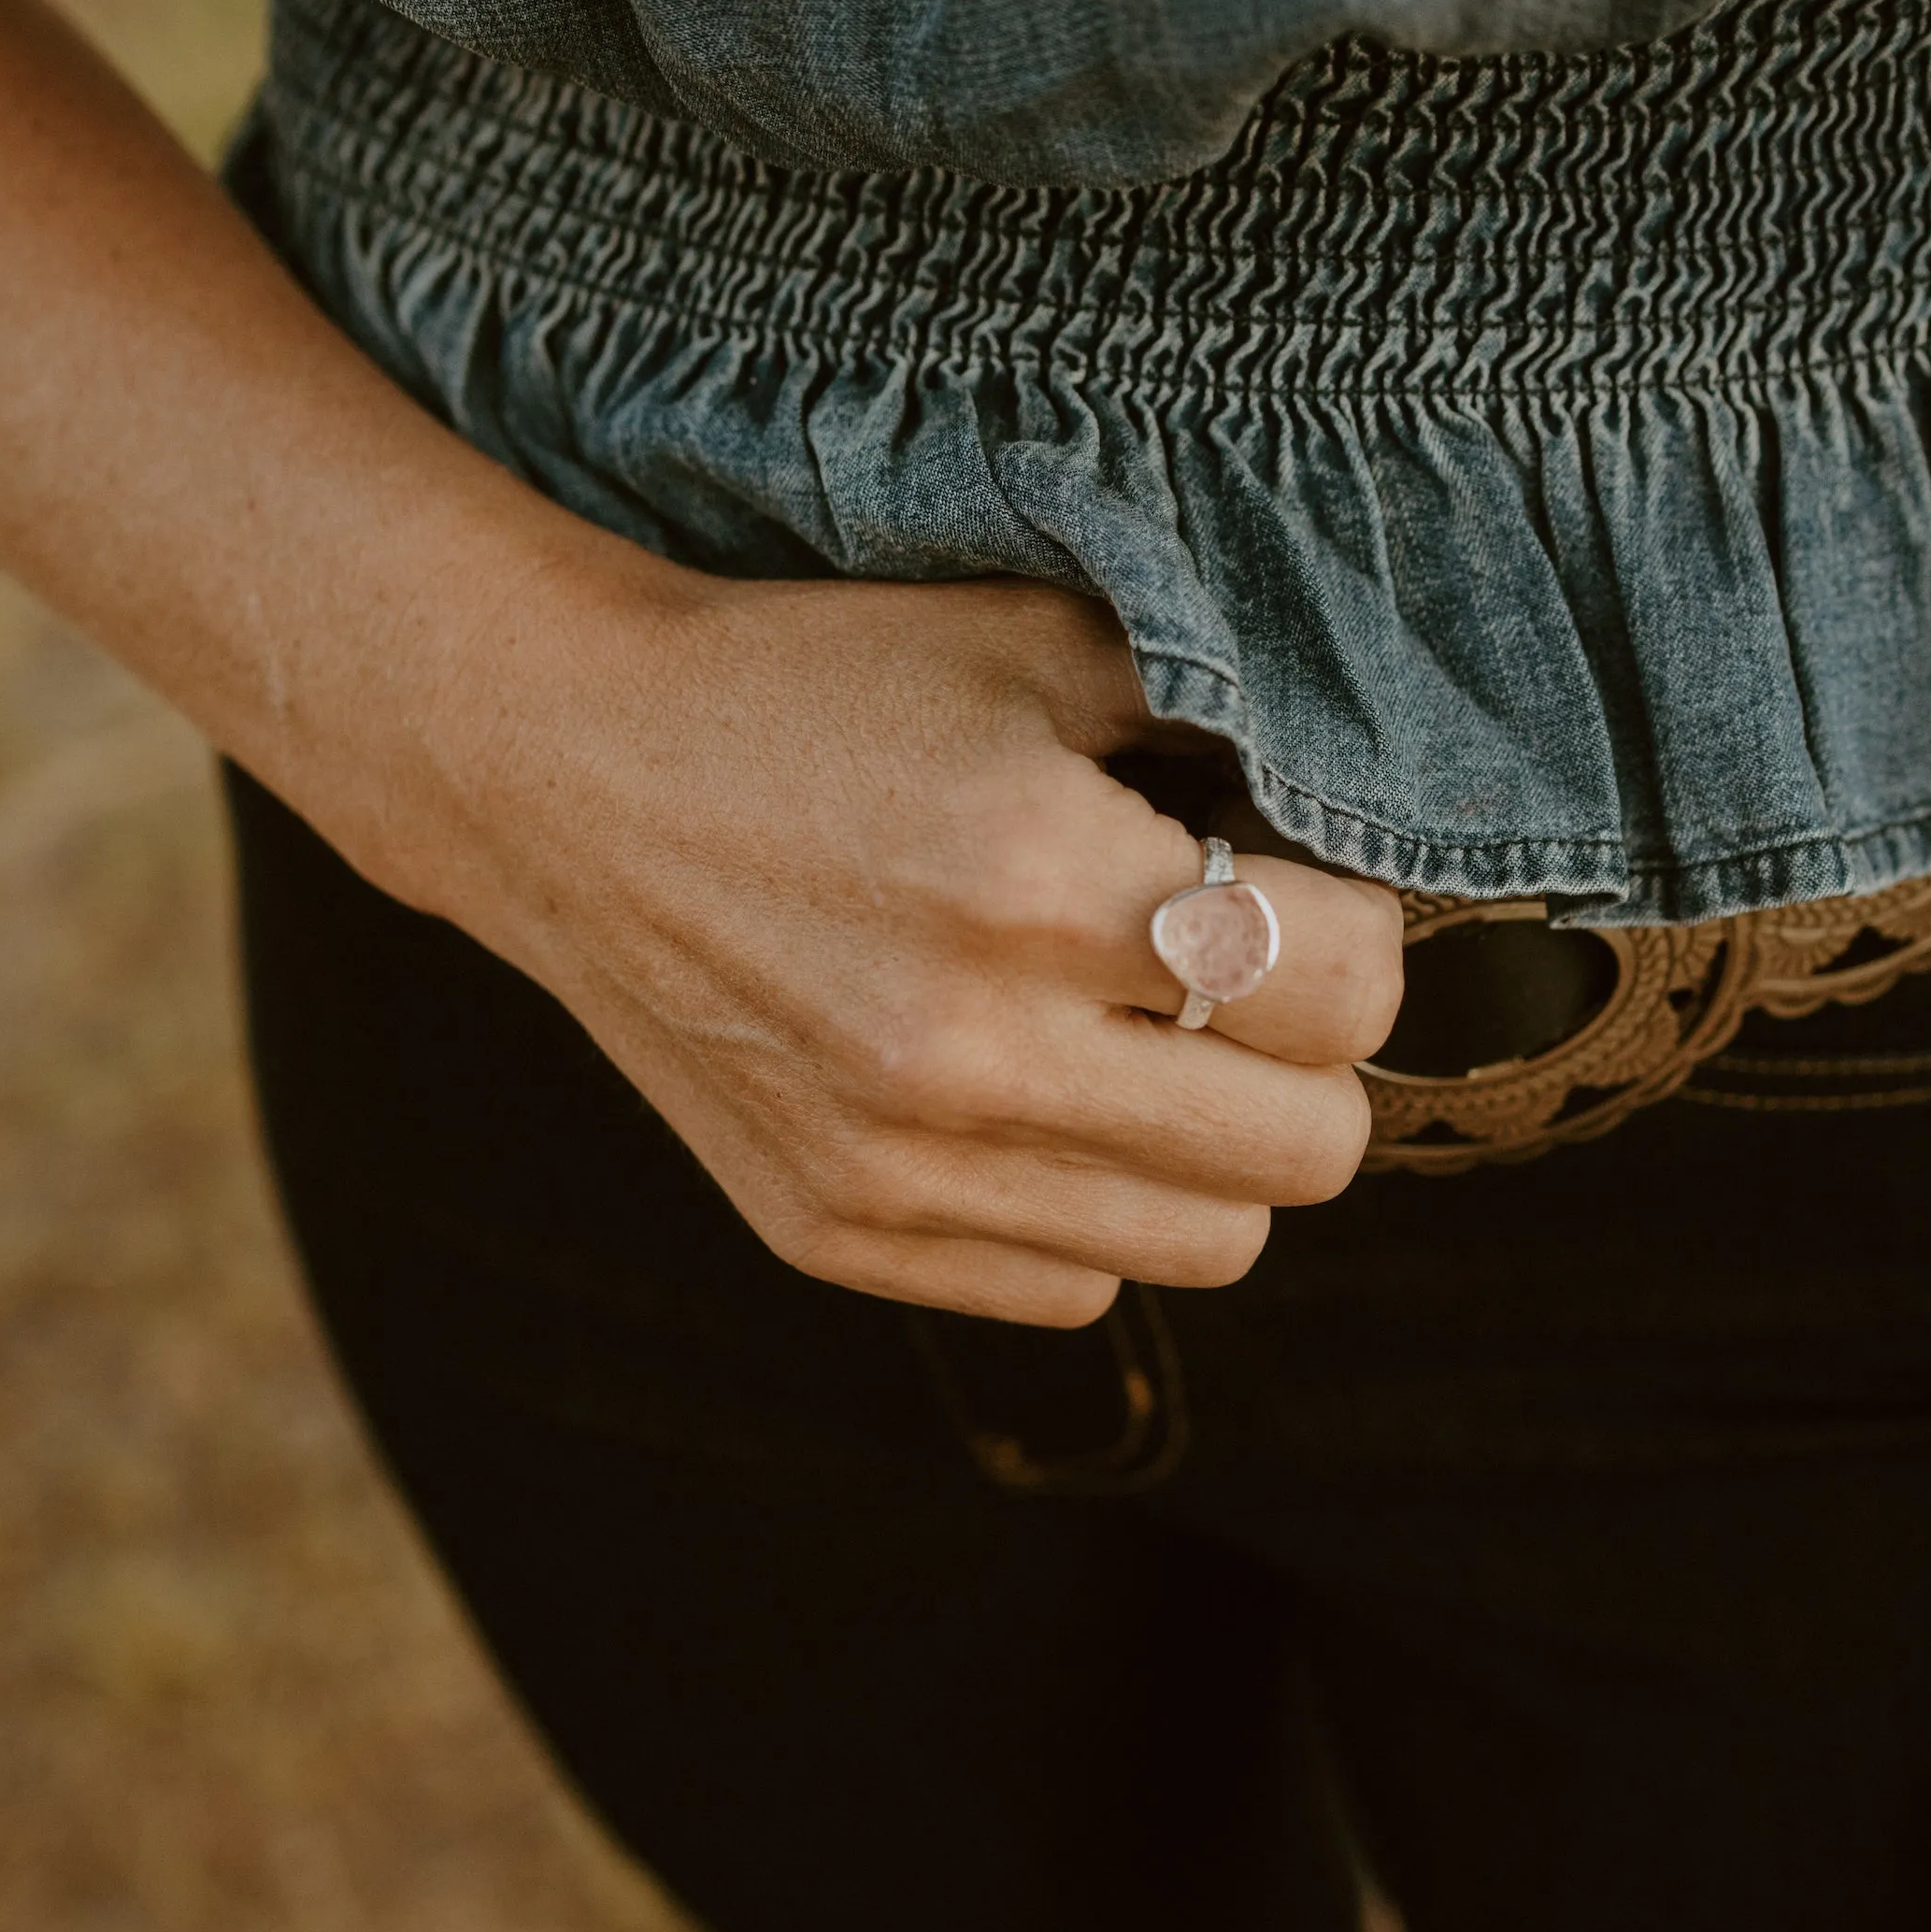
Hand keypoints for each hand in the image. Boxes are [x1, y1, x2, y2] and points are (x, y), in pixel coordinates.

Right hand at [416, 541, 1401, 1323]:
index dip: (1363, 934)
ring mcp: (900, 1167)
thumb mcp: (1024, 643)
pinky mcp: (840, 1235)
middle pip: (1310, 1150)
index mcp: (1035, 878)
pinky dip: (1092, 1208)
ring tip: (1157, 1053)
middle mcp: (972, 1050)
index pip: (1346, 988)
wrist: (567, 782)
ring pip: (1214, 1246)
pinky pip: (1075, 1287)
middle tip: (1257, 985)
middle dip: (1315, 1060)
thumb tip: (1361, 795)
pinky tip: (1039, 1103)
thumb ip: (1211, 712)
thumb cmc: (812, 689)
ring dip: (1219, 1153)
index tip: (1313, 895)